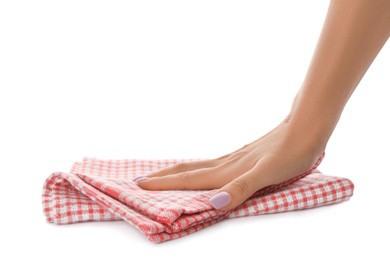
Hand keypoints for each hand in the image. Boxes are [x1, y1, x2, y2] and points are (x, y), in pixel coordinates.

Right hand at [133, 118, 324, 210]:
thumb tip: (213, 203)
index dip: (164, 184)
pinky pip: (213, 164)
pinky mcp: (244, 156)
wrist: (306, 128)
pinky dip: (198, 169)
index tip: (140, 185)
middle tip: (141, 180)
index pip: (189, 178)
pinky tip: (203, 169)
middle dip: (163, 177)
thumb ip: (241, 188)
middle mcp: (226, 163)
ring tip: (164, 176)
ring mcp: (235, 158)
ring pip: (198, 166)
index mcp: (227, 169)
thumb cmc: (290, 152)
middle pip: (188, 170)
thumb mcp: (267, 173)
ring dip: (177, 172)